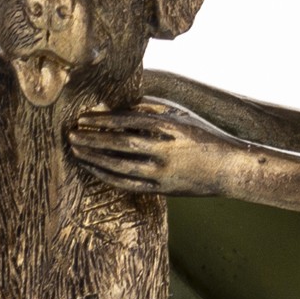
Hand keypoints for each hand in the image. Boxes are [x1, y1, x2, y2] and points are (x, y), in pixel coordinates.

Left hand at [67, 101, 248, 195]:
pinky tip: (92, 168)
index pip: (126, 121)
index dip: (101, 120)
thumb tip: (115, 108)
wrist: (228, 168)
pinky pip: (127, 184)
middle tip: (71, 134)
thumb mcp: (179, 116)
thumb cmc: (202, 136)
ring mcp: (162, 173)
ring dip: (94, 158)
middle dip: (92, 139)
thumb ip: (149, 110)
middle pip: (118, 145)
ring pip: (119, 167)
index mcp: (168, 128)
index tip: (82, 118)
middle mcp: (164, 151)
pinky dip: (107, 176)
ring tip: (76, 150)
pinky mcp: (161, 190)